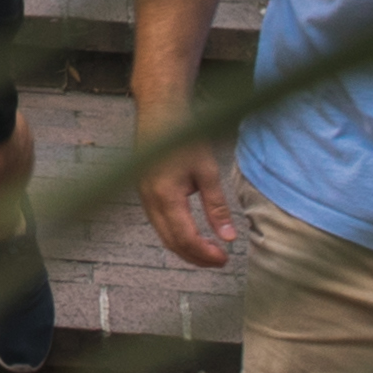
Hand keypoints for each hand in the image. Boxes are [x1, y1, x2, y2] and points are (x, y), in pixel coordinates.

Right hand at [141, 132, 240, 271]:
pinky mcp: (144, 191)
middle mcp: (150, 200)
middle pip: (171, 242)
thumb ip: (216, 207)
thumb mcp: (207, 171)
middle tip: (219, 260)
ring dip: (185, 248)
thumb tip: (228, 237)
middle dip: (195, 257)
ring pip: (163, 235)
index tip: (224, 259)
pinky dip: (175, 235)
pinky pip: (158, 223)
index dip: (204, 254)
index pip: (185, 238)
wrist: (159, 111)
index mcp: (165, 195)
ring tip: (209, 251)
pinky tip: (192, 233)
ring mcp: (143, 196)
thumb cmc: (184, 137)